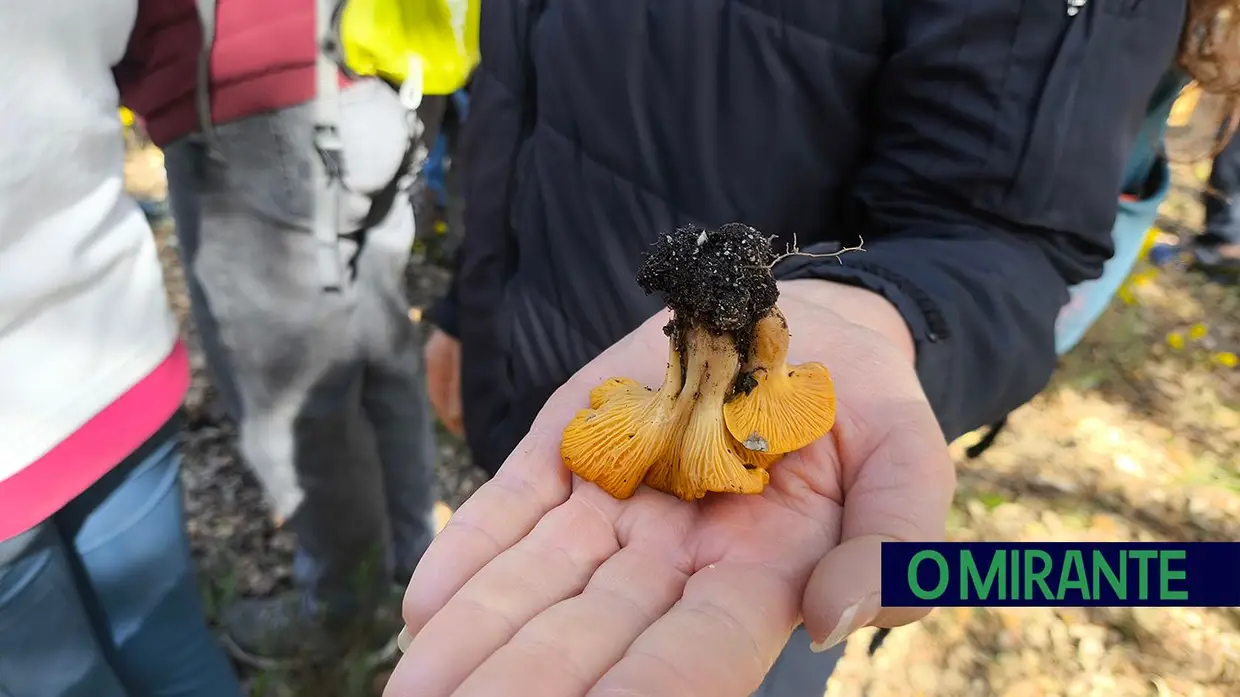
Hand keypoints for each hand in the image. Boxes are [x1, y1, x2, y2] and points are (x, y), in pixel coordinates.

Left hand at [387, 280, 954, 696]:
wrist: (792, 321)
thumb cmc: (859, 401)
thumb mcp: (908, 457)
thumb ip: (896, 537)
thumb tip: (837, 616)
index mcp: (759, 573)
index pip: (694, 651)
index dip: (646, 691)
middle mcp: (673, 559)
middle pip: (593, 637)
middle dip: (530, 686)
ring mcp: (614, 506)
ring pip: (538, 588)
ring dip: (478, 643)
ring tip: (414, 695)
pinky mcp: (571, 453)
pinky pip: (514, 511)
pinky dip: (469, 556)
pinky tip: (421, 610)